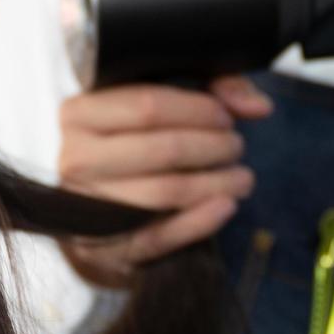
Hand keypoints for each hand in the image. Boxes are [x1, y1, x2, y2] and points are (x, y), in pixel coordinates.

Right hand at [55, 77, 273, 285]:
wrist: (90, 196)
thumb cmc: (130, 137)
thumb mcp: (158, 98)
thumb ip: (210, 87)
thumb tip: (258, 107)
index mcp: (79, 113)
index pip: (147, 105)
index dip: (198, 110)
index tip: (226, 117)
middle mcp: (74, 158)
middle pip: (162, 149)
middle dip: (213, 147)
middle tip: (237, 146)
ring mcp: (85, 205)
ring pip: (165, 193)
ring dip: (215, 184)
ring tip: (243, 177)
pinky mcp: (102, 246)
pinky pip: (158, 236)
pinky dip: (199, 223)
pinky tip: (227, 206)